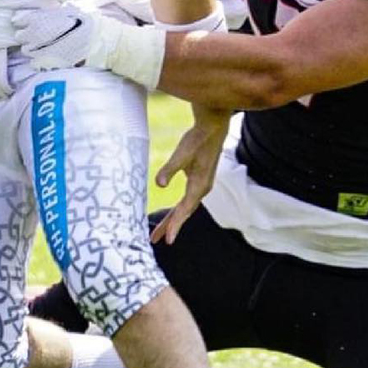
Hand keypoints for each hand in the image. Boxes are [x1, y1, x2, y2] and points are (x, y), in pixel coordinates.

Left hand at [13, 3, 100, 69]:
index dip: (22, 20)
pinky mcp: (55, 63)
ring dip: (30, 47)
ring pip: (28, 50)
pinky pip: (36, 63)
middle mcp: (45, 34)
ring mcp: (49, 50)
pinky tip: (43, 55)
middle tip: (31, 33)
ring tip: (37, 44)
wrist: (106, 41)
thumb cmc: (90, 19)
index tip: (23, 20)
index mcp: (48, 17)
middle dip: (25, 34)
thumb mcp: (74, 1)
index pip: (24, 19)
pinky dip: (37, 59)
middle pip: (23, 36)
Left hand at [150, 105, 229, 244]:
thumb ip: (170, 169)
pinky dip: (177, 210)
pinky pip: (186, 201)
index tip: (168, 239)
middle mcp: (202, 188)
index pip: (184, 210)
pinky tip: (170, 215)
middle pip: (184, 212)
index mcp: (199, 185)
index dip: (175, 225)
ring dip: (172, 220)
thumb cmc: (197, 139)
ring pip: (185, 208)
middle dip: (170, 226)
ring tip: (159, 232)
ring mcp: (201, 185)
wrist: (212, 128)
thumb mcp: (182, 153)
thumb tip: (158, 184)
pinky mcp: (198, 181)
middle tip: (155, 239)